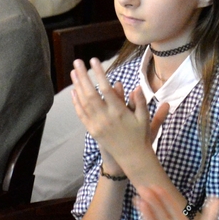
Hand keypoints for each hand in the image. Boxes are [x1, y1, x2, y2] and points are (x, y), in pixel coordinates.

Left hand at [68, 57, 170, 175]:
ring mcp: (97, 125)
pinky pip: (81, 114)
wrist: (132, 158)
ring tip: (73, 72)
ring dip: (77, 86)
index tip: (94, 60)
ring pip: (83, 102)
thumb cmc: (141, 136)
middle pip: (90, 93)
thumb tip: (137, 87)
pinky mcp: (92, 131)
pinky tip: (74, 91)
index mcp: (119, 112)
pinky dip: (76, 102)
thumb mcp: (145, 118)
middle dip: (83, 76)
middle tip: (77, 62)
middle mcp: (105, 118)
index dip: (99, 73)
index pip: (106, 88)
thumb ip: (140, 102)